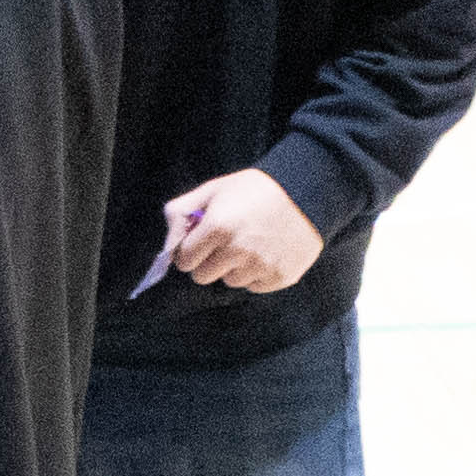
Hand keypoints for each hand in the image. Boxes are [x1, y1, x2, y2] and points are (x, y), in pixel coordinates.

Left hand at [158, 169, 325, 294]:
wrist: (307, 192)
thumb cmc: (256, 189)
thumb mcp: (214, 189)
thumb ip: (181, 212)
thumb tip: (167, 243)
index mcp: (218, 227)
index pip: (185, 261)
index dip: (189, 251)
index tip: (199, 243)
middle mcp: (237, 251)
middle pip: (203, 277)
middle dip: (208, 262)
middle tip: (224, 245)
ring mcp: (260, 266)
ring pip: (230, 282)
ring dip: (233, 268)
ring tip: (250, 245)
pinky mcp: (280, 277)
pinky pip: (254, 286)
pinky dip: (256, 274)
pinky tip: (266, 252)